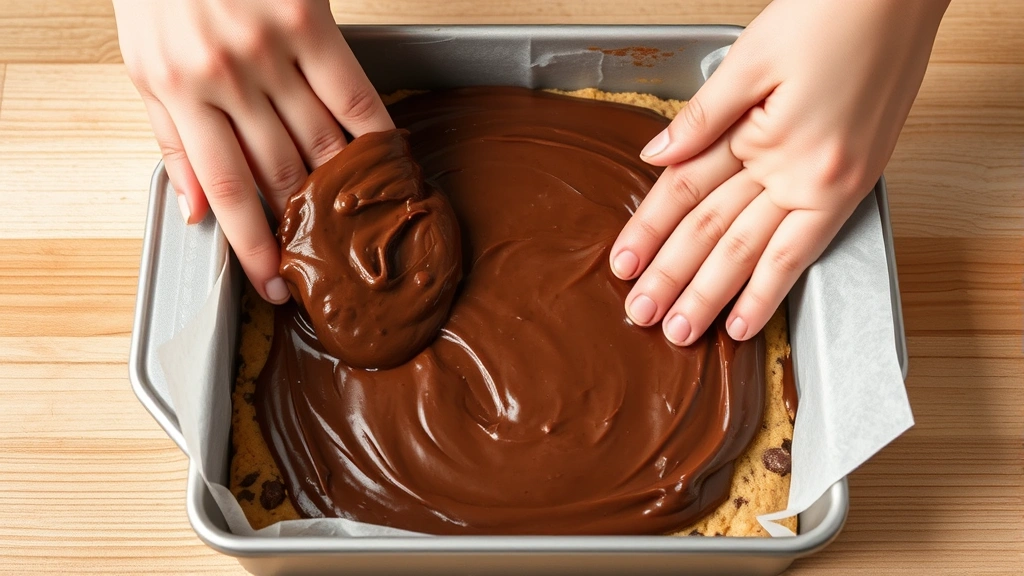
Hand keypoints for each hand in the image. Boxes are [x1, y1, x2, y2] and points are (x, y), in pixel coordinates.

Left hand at [114, 0, 393, 302]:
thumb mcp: (144, 66)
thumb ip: (171, 141)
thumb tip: (196, 213)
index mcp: (179, 92)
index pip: (227, 190)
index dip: (253, 246)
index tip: (275, 285)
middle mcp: (227, 76)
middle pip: (281, 171)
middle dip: (305, 221)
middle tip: (329, 255)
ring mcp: (272, 50)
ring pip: (320, 139)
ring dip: (343, 186)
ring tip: (362, 220)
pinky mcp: (311, 24)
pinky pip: (353, 93)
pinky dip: (372, 133)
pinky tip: (387, 160)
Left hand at [610, 0, 947, 344]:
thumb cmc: (831, 14)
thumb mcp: (751, 55)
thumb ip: (701, 117)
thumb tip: (655, 156)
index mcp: (763, 134)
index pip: (687, 191)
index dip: (649, 228)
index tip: (623, 261)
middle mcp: (795, 169)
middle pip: (713, 230)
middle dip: (672, 275)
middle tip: (642, 314)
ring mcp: (825, 184)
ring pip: (752, 249)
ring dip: (712, 293)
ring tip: (681, 330)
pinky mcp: (852, 187)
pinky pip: (803, 251)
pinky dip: (770, 288)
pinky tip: (744, 319)